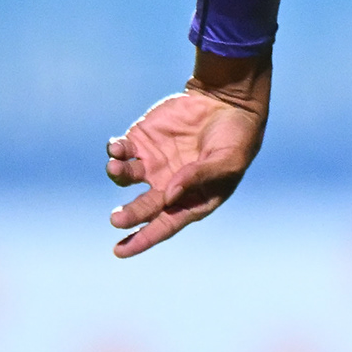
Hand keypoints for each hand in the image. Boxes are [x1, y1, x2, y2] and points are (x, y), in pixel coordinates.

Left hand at [104, 61, 268, 258]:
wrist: (228, 101)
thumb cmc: (236, 137)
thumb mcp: (227, 161)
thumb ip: (199, 177)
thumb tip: (168, 196)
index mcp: (191, 199)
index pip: (164, 225)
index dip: (142, 239)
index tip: (120, 250)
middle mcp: (167, 186)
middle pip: (142, 207)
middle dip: (129, 214)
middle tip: (117, 218)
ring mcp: (153, 162)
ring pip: (125, 178)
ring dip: (118, 175)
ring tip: (116, 167)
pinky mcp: (142, 139)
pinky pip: (120, 151)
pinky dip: (114, 151)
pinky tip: (116, 149)